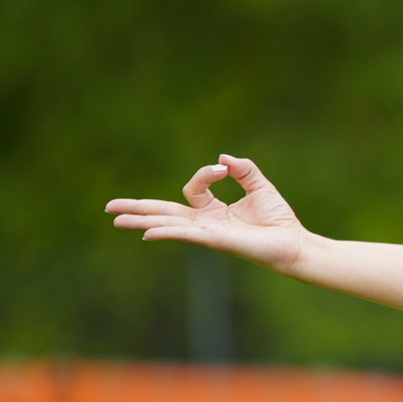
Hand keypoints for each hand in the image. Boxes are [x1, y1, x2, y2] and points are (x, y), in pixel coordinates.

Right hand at [104, 154, 313, 268]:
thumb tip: (222, 159)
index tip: (225, 170)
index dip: (205, 174)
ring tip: (116, 220)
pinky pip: (187, 235)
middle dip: (137, 209)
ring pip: (168, 224)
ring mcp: (207, 233)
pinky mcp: (216, 241)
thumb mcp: (260, 185)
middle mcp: (205, 223)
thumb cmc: (279, 219)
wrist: (294, 242)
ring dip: (142, 221)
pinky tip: (148, 232)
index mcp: (213, 211)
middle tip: (109, 208)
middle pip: (164, 213)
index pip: (193, 189)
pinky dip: (168, 232)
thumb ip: (243, 169)